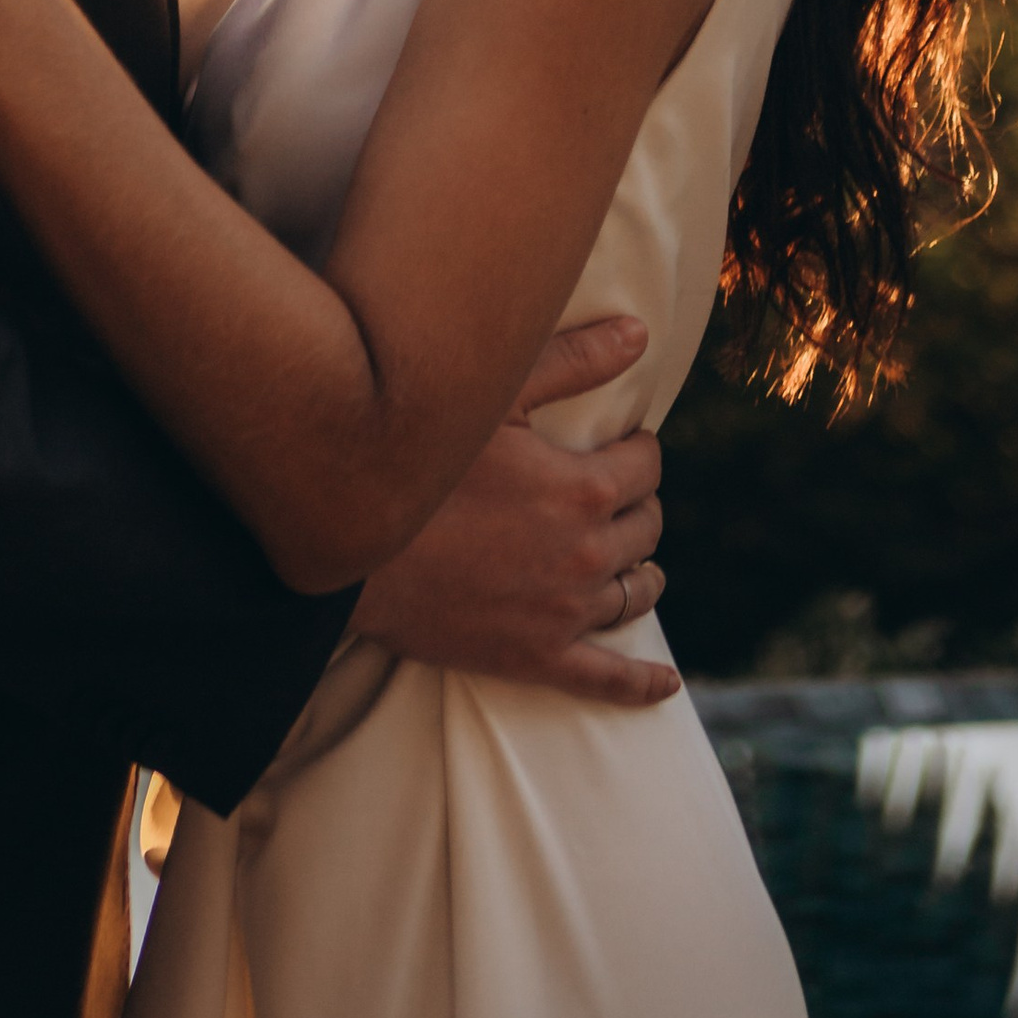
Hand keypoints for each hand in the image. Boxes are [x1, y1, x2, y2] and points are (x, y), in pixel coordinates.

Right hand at [348, 316, 676, 707]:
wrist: (354, 547)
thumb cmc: (422, 463)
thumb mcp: (496, 398)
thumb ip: (573, 361)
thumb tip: (638, 334)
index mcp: (584, 488)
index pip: (646, 465)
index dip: (635, 449)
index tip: (618, 443)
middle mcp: (586, 554)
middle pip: (645, 527)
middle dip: (635, 504)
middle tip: (612, 491)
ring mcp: (564, 613)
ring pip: (635, 593)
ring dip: (639, 570)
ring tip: (628, 557)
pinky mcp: (536, 658)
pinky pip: (606, 679)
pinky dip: (641, 684)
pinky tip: (663, 684)